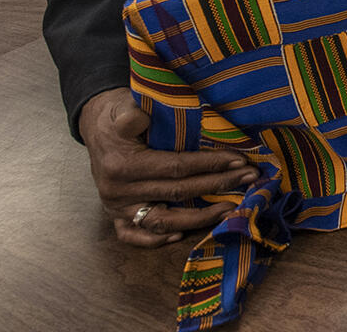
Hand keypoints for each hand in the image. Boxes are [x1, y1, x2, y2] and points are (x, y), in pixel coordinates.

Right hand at [79, 88, 258, 246]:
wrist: (97, 127)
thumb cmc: (118, 115)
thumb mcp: (122, 106)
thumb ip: (131, 114)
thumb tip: (140, 116)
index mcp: (123, 164)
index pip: (176, 167)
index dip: (209, 164)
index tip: (239, 160)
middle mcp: (118, 190)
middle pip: (176, 193)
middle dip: (217, 185)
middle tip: (250, 179)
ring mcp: (116, 207)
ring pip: (160, 221)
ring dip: (198, 219)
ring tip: (230, 209)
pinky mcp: (114, 217)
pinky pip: (134, 235)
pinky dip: (156, 239)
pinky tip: (181, 233)